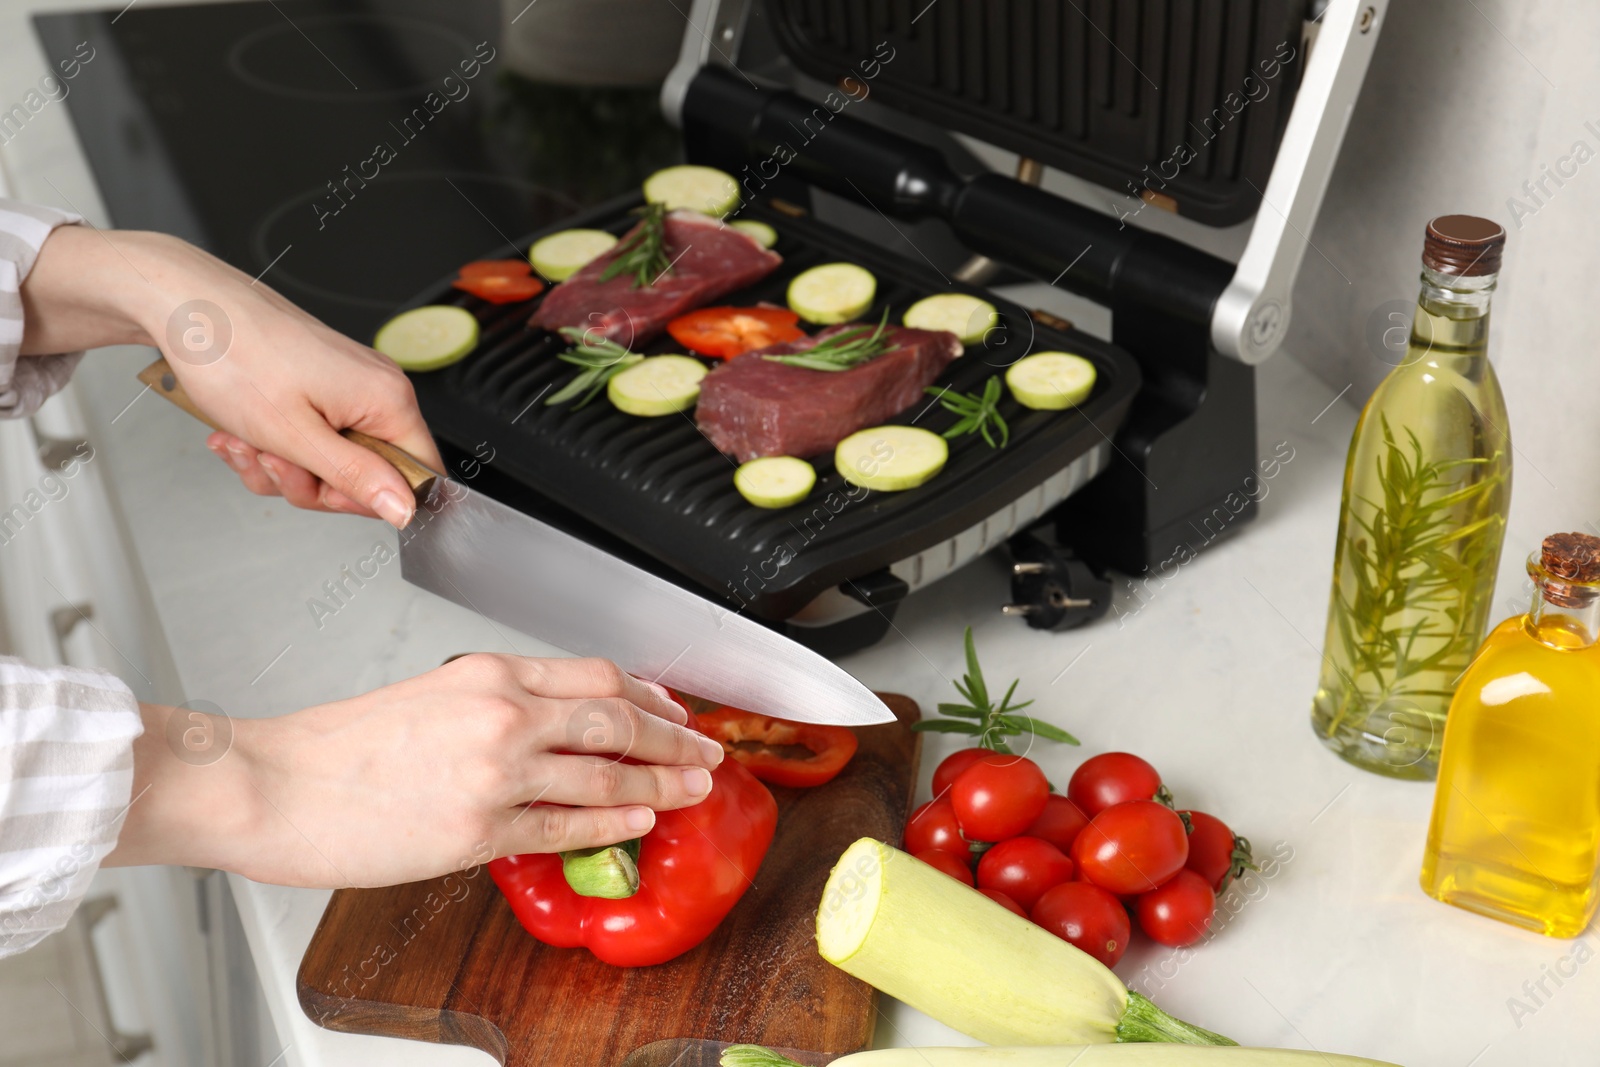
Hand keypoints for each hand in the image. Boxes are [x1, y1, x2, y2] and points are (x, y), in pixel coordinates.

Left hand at [20, 225, 443, 526]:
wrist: (185, 304)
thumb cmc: (232, 354)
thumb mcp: (294, 437)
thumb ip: (356, 478)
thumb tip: (405, 509)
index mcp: (387, 400)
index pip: (417, 475)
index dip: (371, 500)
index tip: (324, 491)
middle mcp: (377, 389)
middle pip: (369, 474)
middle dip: (311, 481)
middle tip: (272, 460)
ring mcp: (347, 385)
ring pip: (331, 461)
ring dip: (282, 465)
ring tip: (246, 441)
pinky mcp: (320, 385)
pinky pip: (311, 438)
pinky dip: (275, 445)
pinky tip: (243, 433)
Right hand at [108, 655, 725, 887]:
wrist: (273, 785)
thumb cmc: (333, 745)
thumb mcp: (425, 694)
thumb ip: (491, 702)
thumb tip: (546, 722)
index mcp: (487, 672)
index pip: (595, 674)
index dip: (648, 692)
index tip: (672, 707)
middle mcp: (502, 713)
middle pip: (618, 717)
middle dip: (674, 736)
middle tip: (706, 750)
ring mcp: (496, 771)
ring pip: (606, 770)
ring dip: (660, 781)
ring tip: (693, 788)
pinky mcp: (480, 827)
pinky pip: (568, 822)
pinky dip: (613, 819)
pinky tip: (640, 819)